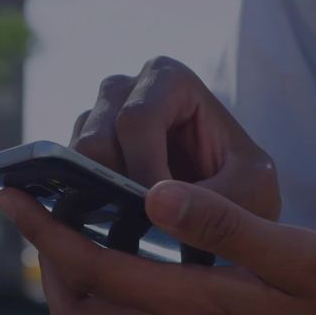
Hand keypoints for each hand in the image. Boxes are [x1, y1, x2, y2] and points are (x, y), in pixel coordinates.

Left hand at [0, 180, 315, 314]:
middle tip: (44, 217)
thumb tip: (154, 194)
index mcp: (204, 310)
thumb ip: (229, 225)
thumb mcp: (310, 255)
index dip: (44, 231)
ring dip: (76, 292)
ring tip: (79, 242)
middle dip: (47, 265)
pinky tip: (135, 280)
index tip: (14, 195)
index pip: (94, 270)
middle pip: (79, 314)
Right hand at [71, 56, 279, 220]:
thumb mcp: (251, 194)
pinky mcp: (79, 153)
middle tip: (145, 231)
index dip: (144, 170)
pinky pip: (64, 178)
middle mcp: (125, 89)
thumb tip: (153, 201)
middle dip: (117, 191)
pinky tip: (114, 232)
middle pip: (95, 140)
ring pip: (75, 162)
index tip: (162, 217)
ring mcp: (96, 119)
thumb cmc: (246, 191)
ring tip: (134, 235)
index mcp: (169, 79)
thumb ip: (216, 203)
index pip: (137, 120)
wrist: (231, 213)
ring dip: (99, 203)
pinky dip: (85, 209)